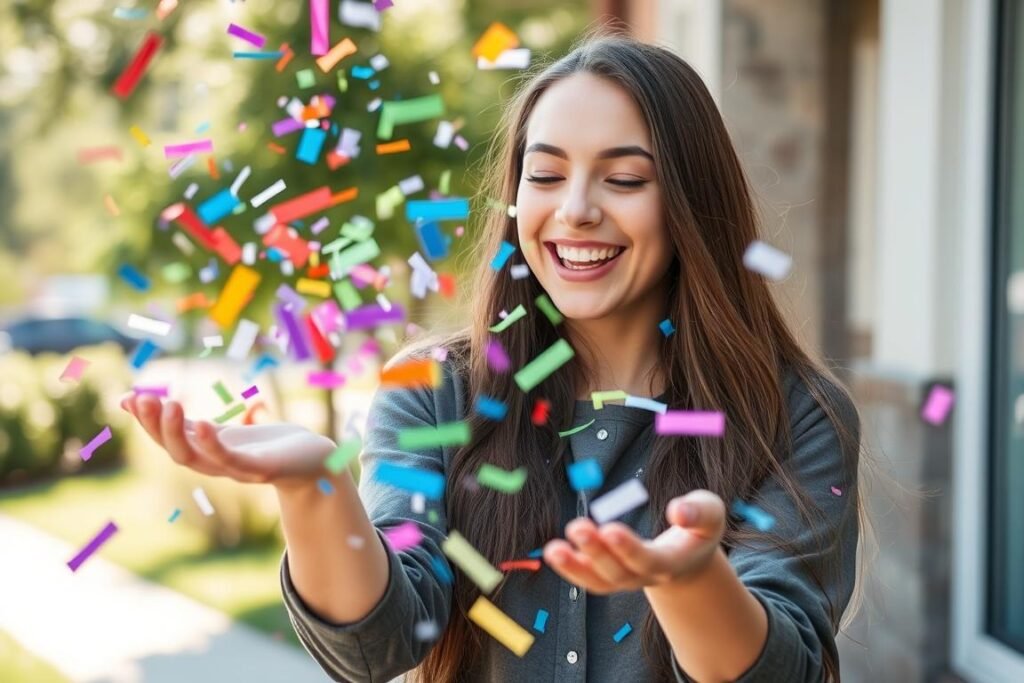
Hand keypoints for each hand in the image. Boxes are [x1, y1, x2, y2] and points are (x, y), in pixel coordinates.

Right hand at [121, 394, 336, 488]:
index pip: (167, 439)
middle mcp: (215, 466)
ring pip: (196, 457)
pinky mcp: (259, 469)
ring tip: (168, 404)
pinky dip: (213, 445)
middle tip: (142, 398)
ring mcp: (236, 470)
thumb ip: (189, 425)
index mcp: (206, 454)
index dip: (146, 422)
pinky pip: (230, 460)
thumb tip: (157, 410)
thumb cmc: (266, 446)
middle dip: (155, 426)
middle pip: (175, 451)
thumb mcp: (223, 432)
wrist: (313, 463)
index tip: (128, 397)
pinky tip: (203, 424)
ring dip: (177, 432)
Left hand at [543, 489, 725, 593]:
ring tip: (553, 549)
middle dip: (597, 552)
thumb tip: (678, 510)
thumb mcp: (711, 515)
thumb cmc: (698, 529)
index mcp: (673, 563)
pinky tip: (554, 551)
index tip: (610, 528)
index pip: (649, 560)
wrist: (689, 559)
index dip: (629, 548)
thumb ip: (698, 512)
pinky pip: (589, 578)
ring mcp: (627, 580)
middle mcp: (647, 577)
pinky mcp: (611, 576)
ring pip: (599, 581)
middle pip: (619, 572)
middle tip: (577, 527)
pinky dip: (571, 568)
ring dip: (574, 567)